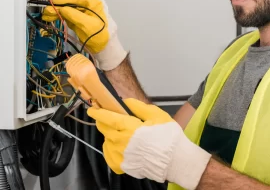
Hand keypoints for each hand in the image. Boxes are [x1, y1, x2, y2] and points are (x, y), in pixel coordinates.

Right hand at [42, 0, 126, 69]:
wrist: (105, 51)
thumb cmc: (103, 38)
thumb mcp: (89, 26)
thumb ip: (75, 16)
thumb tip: (62, 9)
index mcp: (95, 4)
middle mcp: (89, 6)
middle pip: (70, 3)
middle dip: (57, 5)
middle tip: (46, 9)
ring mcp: (83, 14)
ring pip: (67, 9)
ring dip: (56, 11)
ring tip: (46, 15)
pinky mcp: (78, 21)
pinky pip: (67, 16)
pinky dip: (58, 17)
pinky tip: (51, 17)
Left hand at [87, 98, 211, 189]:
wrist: (177, 160)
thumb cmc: (169, 137)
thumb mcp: (157, 115)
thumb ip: (139, 107)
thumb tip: (126, 101)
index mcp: (131, 129)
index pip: (110, 119)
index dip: (100, 113)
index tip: (92, 110)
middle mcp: (124, 143)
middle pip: (106, 130)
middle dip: (103, 122)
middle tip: (104, 118)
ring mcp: (123, 157)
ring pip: (108, 143)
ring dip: (109, 135)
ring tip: (116, 131)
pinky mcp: (125, 167)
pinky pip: (111, 158)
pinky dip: (110, 151)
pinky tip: (115, 146)